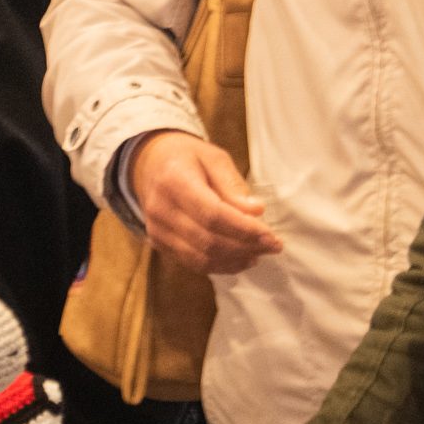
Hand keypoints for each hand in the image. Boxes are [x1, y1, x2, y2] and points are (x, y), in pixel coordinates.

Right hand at [135, 132, 281, 274]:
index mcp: (175, 181)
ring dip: (236, 260)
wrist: (150, 164)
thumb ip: (233, 185)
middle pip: (208, 241)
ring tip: (260, 252)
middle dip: (246, 247)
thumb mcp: (214, 157)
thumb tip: (256, 211)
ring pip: (201, 258)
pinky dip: (222, 265)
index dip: (244, 229)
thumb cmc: (187, 158)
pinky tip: (242, 257)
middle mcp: (161, 209)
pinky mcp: (159, 244)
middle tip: (273, 245)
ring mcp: (157, 230)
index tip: (270, 235)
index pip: (212, 215)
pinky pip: (194, 263)